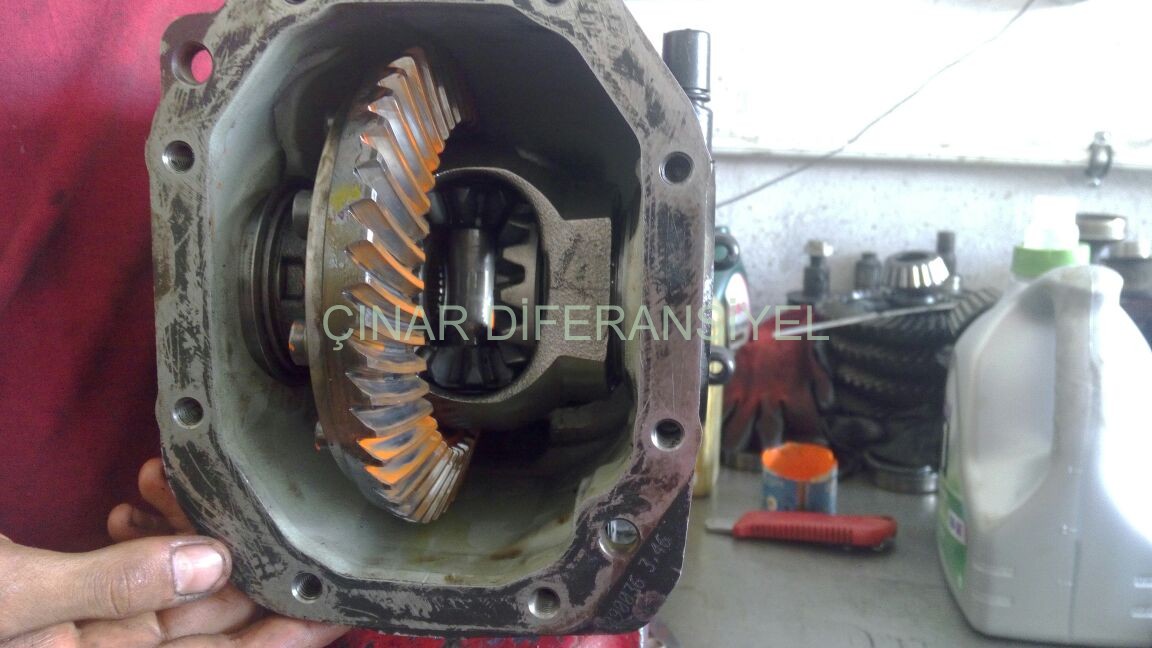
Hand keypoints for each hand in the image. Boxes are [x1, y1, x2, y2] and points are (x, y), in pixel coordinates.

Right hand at [0, 459, 347, 646]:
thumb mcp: (11, 596)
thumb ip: (111, 584)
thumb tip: (210, 563)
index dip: (283, 636)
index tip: (338, 600)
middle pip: (202, 620)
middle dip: (238, 559)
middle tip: (276, 510)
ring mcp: (79, 628)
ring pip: (164, 585)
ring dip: (184, 531)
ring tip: (183, 481)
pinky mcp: (57, 597)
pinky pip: (121, 569)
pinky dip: (138, 531)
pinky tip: (140, 492)